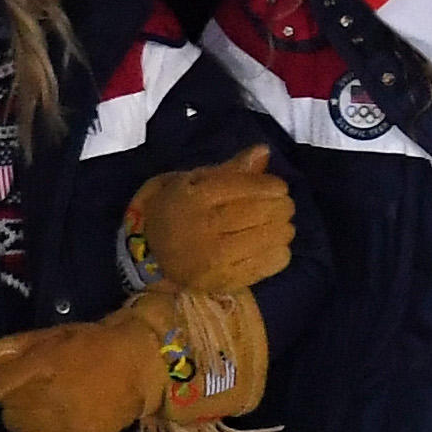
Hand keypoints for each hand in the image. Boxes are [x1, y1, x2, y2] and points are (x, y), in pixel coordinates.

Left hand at [0, 308, 169, 431]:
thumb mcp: (60, 333)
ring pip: (17, 426)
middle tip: (35, 388)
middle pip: (5, 406)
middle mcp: (51, 395)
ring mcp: (65, 421)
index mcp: (46, 364)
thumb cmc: (102, 343)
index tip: (10, 378)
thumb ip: (21, 343)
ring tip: (43, 406)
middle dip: (15, 397)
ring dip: (25, 416)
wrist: (150, 363)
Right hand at [124, 147, 292, 293]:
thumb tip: (264, 150)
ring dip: (283, 229)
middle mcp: (202, 229)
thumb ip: (232, 168)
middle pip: (265, 212)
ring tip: (277, 225)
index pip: (248, 187)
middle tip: (282, 206)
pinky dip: (279, 252)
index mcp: (194, 199)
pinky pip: (270, 264)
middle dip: (282, 206)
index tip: (278, 188)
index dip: (273, 186)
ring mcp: (212, 260)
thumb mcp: (194, 181)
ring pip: (271, 237)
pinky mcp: (222, 281)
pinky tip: (269, 246)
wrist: (148, 254)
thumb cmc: (178, 210)